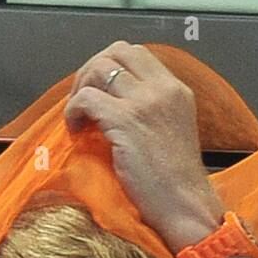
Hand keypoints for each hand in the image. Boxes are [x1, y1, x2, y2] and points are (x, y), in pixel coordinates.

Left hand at [63, 41, 223, 250]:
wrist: (185, 205)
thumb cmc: (176, 181)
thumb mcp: (172, 130)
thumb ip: (152, 109)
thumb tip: (113, 101)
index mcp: (176, 90)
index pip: (136, 54)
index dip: (109, 66)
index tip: (99, 90)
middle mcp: (163, 89)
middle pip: (116, 52)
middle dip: (91, 70)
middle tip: (83, 98)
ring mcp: (145, 103)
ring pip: (98, 69)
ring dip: (80, 90)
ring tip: (79, 116)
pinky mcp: (125, 120)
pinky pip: (86, 98)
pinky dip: (73, 111)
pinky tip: (75, 130)